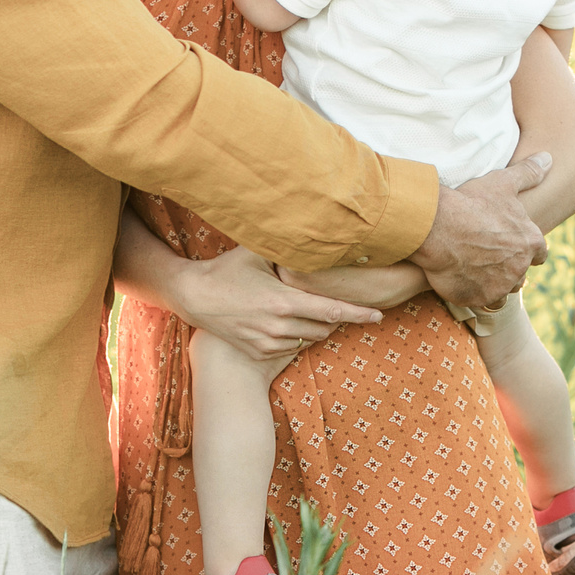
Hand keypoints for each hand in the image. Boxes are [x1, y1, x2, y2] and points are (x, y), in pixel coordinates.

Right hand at [178, 246, 383, 364]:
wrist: (195, 298)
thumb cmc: (227, 270)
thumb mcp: (256, 252)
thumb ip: (285, 244)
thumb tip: (311, 223)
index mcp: (283, 300)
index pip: (332, 310)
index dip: (359, 313)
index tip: (379, 314)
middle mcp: (279, 326)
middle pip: (325, 327)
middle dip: (335, 317)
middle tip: (333, 301)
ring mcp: (269, 342)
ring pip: (309, 338)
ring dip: (315, 326)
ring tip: (304, 308)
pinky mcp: (260, 352)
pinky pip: (292, 346)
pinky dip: (296, 335)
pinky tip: (285, 319)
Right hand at [410, 153, 551, 310]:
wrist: (437, 227)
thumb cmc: (471, 202)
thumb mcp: (502, 183)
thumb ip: (528, 173)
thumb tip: (548, 158)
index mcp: (530, 241)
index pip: (540, 253)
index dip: (527, 250)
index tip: (513, 245)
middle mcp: (520, 266)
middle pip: (520, 273)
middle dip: (509, 267)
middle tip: (488, 256)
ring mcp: (501, 285)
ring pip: (504, 290)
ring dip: (494, 283)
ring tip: (475, 269)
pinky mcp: (480, 298)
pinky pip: (483, 301)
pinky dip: (476, 293)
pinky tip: (463, 279)